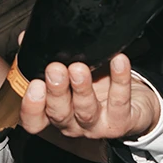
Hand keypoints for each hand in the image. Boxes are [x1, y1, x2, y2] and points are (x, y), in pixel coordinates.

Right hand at [19, 54, 160, 140]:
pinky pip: (120, 101)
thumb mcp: (70, 70)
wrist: (135, 102)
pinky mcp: (121, 122)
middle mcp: (72, 123)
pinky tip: (118, 61)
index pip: (34, 121)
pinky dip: (120, 79)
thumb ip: (48, 57)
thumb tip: (27, 37)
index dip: (31, 108)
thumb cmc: (98, 85)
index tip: (33, 84)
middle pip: (58, 114)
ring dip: (82, 89)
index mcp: (55, 112)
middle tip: (55, 69)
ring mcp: (96, 125)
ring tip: (79, 68)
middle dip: (56, 91)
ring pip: (86, 111)